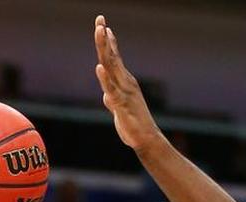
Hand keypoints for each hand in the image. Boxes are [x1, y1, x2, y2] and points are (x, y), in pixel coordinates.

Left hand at [94, 15, 162, 151]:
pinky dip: (105, 79)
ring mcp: (123, 92)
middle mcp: (125, 83)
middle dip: (104, 38)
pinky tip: (99, 67)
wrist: (146, 139)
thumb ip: (112, 99)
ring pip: (111, 67)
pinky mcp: (121, 105)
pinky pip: (111, 90)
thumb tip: (106, 96)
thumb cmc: (134, 125)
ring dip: (105, 49)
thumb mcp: (119, 110)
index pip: (114, 58)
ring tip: (100, 32)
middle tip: (99, 19)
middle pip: (111, 57)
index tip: (103, 25)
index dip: (108, 41)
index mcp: (124, 82)